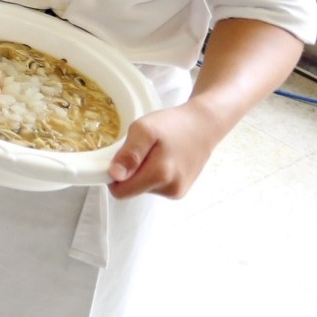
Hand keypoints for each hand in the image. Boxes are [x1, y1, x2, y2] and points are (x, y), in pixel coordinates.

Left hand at [108, 101, 225, 199]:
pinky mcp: (180, 190)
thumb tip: (116, 176)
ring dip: (142, 172)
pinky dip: (154, 173)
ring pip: (143, 188)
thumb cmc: (173, 125)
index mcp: (160, 175)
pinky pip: (155, 186)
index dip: (113, 176)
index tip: (119, 158)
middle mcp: (171, 189)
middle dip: (129, 172)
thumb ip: (129, 154)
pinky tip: (164, 158)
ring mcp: (177, 192)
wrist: (203, 126)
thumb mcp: (144, 130)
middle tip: (140, 150)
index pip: (121, 192)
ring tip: (155, 152)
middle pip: (131, 190)